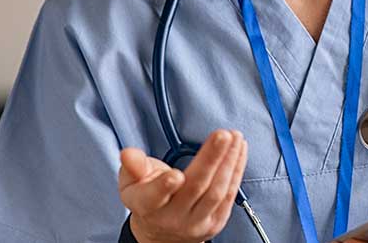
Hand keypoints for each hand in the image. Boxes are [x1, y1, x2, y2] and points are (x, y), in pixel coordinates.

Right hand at [118, 129, 248, 242]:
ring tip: (235, 138)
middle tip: (222, 135)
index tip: (176, 174)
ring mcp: (196, 222)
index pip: (154, 197)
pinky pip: (229, 195)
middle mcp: (172, 218)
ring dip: (229, 162)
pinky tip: (239, 151)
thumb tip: (127, 153)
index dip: (164, 187)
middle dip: (211, 159)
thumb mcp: (131, 182)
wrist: (162, 231)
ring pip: (216, 191)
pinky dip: (236, 170)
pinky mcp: (215, 222)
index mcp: (147, 206)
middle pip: (195, 187)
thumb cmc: (147, 198)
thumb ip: (133, 166)